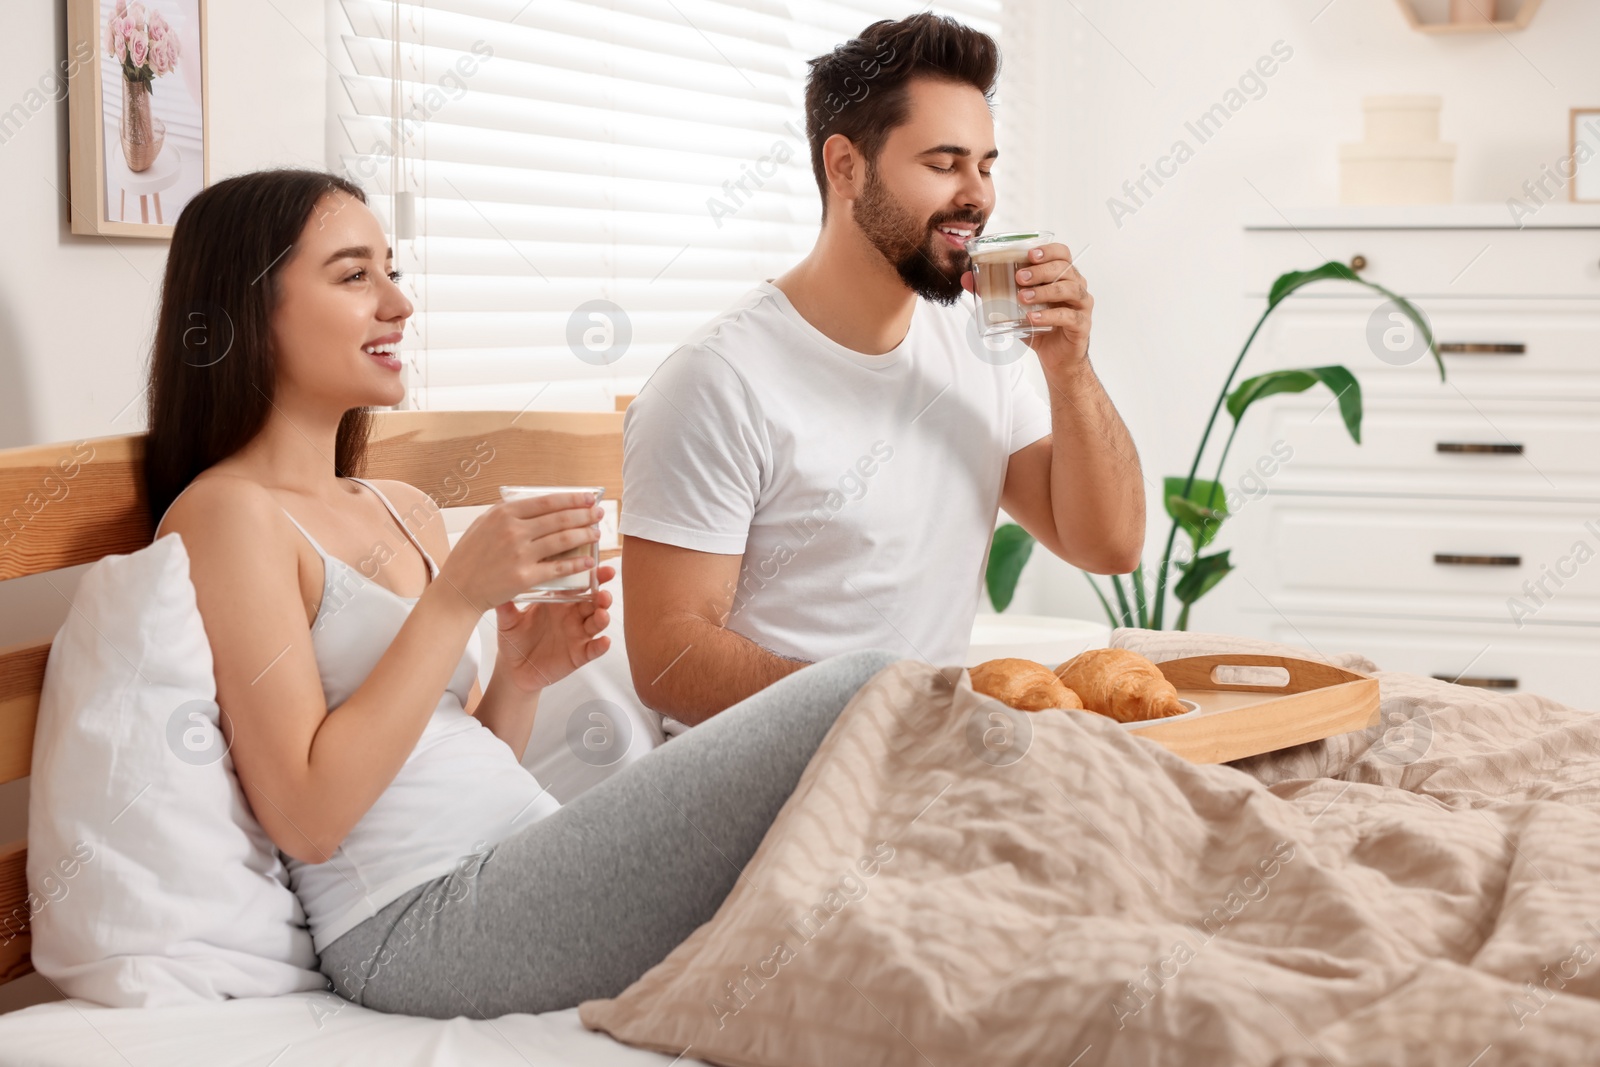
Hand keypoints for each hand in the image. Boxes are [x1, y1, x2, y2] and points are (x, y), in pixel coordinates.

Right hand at [439, 492, 605, 611]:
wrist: (457, 589)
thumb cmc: (470, 556)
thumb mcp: (483, 524)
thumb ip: (509, 513)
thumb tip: (538, 504)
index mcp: (504, 513)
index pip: (548, 501)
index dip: (573, 499)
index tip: (589, 497)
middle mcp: (513, 530)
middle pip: (560, 518)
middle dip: (585, 515)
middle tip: (599, 514)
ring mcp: (520, 554)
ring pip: (563, 540)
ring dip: (585, 535)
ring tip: (597, 534)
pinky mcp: (524, 577)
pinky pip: (558, 568)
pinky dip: (577, 564)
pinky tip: (589, 561)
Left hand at [491, 564, 615, 692]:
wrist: (513, 668)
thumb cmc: (514, 639)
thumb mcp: (508, 620)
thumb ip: (506, 606)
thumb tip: (497, 586)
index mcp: (558, 601)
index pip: (577, 585)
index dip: (589, 576)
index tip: (599, 568)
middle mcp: (572, 615)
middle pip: (593, 601)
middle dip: (601, 595)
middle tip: (603, 591)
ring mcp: (577, 635)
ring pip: (596, 622)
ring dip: (602, 617)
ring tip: (602, 614)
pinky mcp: (579, 654)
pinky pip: (593, 649)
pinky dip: (601, 645)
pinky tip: (604, 641)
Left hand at [963, 242, 1092, 374]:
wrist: (1056, 357)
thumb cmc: (1039, 325)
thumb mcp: (1015, 306)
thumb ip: (994, 291)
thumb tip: (967, 278)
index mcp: (1063, 275)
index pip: (1062, 253)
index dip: (1048, 250)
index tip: (1029, 254)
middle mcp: (1076, 285)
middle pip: (1064, 269)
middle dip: (1041, 271)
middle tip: (1019, 277)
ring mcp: (1082, 305)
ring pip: (1069, 289)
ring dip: (1044, 291)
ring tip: (1023, 297)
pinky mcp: (1082, 324)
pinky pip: (1068, 316)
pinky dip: (1049, 316)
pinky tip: (1032, 317)